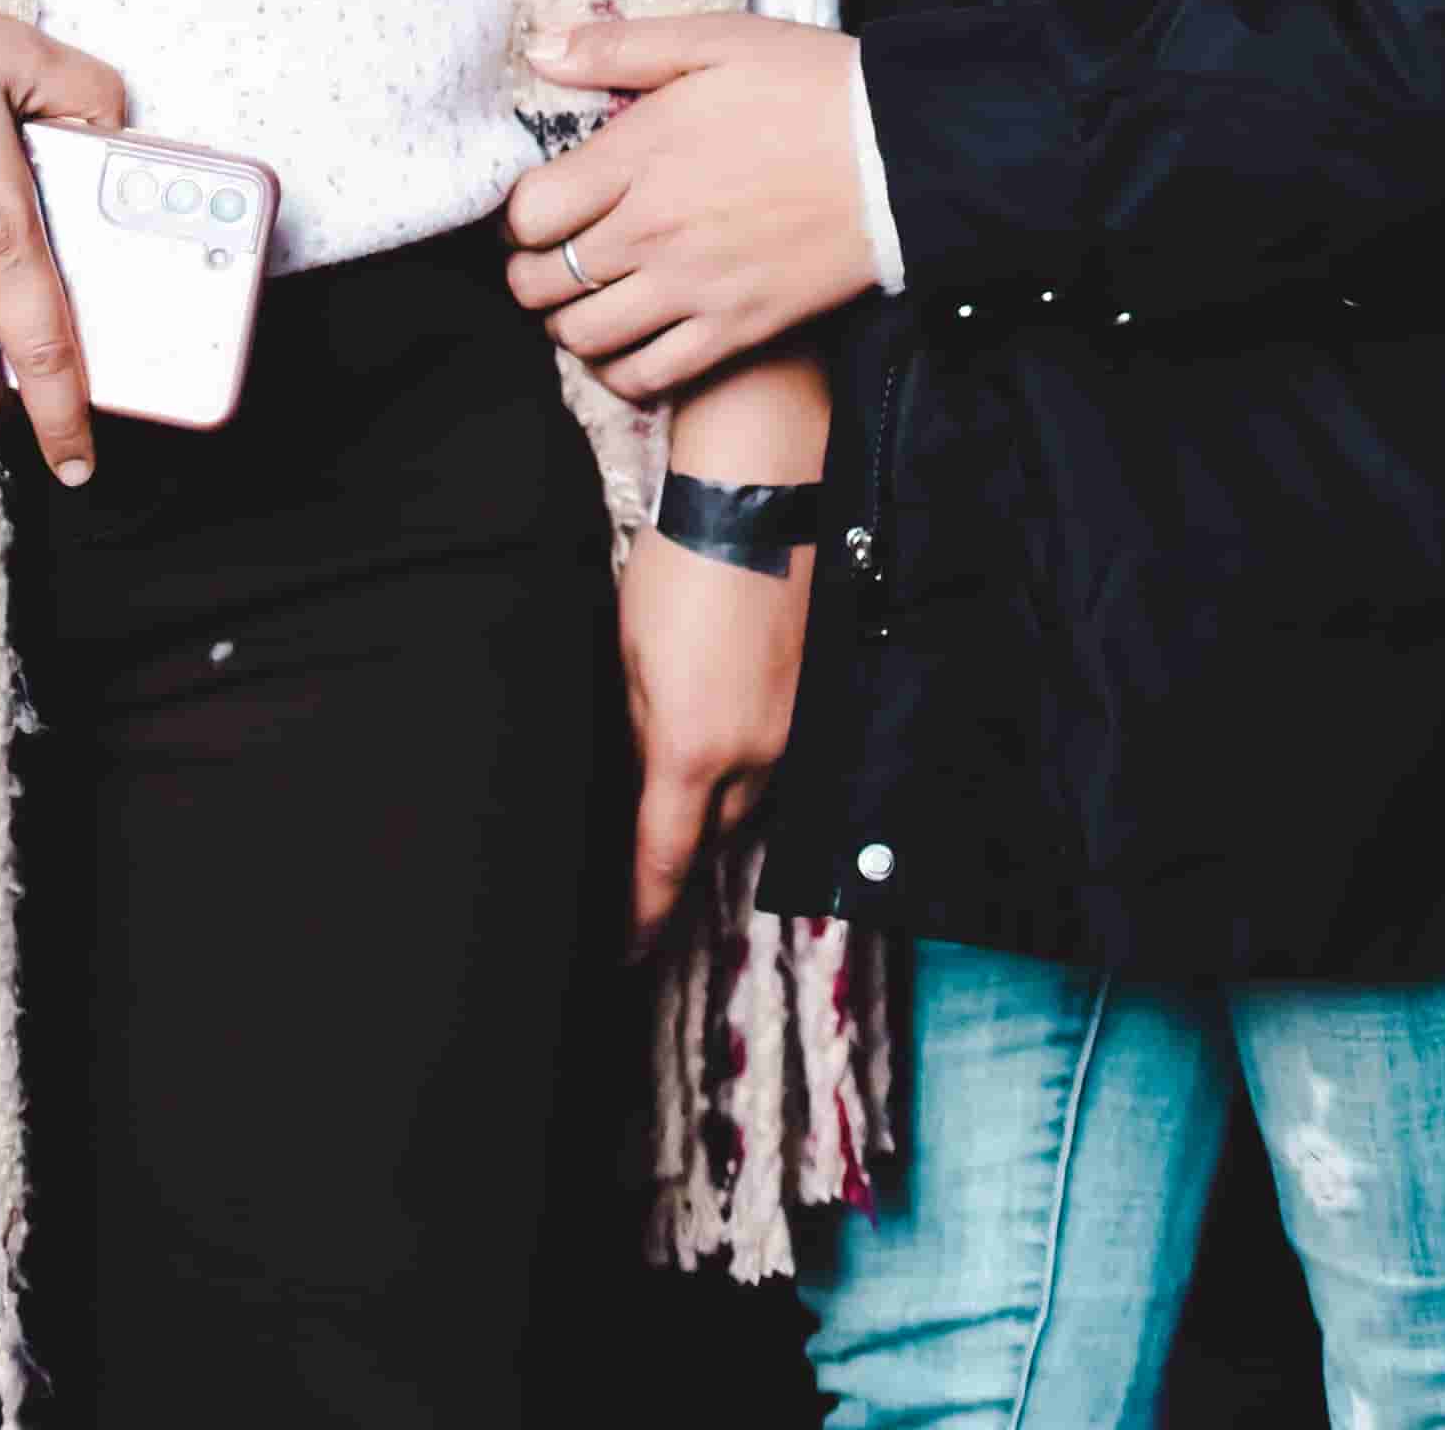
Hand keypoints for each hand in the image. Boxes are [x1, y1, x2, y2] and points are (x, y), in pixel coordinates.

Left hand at [506, 13, 877, 400]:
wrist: (900, 153)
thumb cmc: (806, 87)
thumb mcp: (714, 40)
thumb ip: (620, 47)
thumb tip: (540, 51)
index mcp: (638, 155)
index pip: (530, 213)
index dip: (517, 216)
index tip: (534, 210)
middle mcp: (652, 231)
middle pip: (544, 282)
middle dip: (529, 274)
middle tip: (545, 260)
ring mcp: (692, 289)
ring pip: (584, 336)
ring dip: (567, 323)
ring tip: (581, 301)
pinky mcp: (735, 330)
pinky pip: (648, 376)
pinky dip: (620, 370)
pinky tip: (626, 345)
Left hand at [618, 520, 809, 951]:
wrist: (761, 494)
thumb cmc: (679, 567)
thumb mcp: (628, 653)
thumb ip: (632, 730)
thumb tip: (631, 785)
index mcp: (692, 751)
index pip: (665, 860)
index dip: (643, 911)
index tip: (625, 949)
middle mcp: (755, 755)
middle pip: (716, 834)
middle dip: (685, 853)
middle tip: (647, 861)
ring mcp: (796, 727)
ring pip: (754, 797)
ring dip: (721, 805)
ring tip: (687, 793)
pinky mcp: (819, 694)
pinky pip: (782, 756)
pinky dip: (753, 764)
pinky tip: (732, 734)